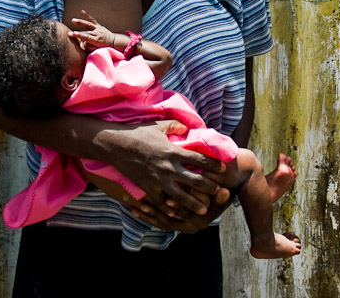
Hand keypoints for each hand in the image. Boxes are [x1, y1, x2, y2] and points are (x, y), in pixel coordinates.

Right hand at [69, 10, 115, 49]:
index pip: (86, 37)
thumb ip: (91, 47)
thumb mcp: (99, 50)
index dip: (79, 35)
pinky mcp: (99, 26)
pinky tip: (82, 11)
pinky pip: (92, 20)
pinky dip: (87, 15)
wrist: (114, 42)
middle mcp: (97, 33)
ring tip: (73, 20)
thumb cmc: (106, 47)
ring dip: (80, 22)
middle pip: (85, 32)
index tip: (73, 34)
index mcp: (97, 40)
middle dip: (77, 32)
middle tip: (68, 33)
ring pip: (88, 24)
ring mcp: (98, 29)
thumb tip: (84, 43)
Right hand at [106, 121, 226, 229]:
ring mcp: (158, 180)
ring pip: (181, 197)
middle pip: (195, 181)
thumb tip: (187, 127)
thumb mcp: (158, 126)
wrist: (116, 145)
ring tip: (203, 209)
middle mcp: (169, 168)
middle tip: (219, 192)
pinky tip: (177, 214)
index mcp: (173, 152)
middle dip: (209, 188)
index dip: (214, 165)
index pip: (200, 160)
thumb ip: (175, 125)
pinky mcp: (148, 188)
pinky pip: (161, 202)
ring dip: (193, 204)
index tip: (223, 169)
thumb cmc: (138, 133)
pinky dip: (170, 209)